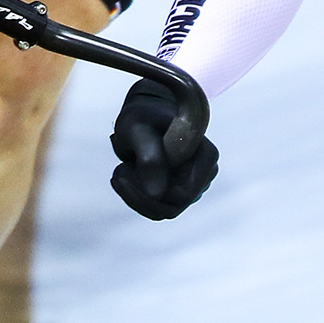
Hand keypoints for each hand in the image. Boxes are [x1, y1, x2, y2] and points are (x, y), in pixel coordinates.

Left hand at [110, 79, 217, 219]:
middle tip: (117, 173)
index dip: (149, 191)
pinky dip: (137, 196)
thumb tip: (156, 194)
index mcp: (206, 156)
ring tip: (120, 170)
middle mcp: (205, 173)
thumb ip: (150, 158)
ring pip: (162, 210)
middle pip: (172, 206)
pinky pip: (157, 206)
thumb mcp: (139, 129)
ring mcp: (194, 184)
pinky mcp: (178, 190)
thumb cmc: (142, 115)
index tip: (120, 173)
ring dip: (136, 195)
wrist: (144, 112)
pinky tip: (124, 174)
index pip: (181, 194)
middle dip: (139, 195)